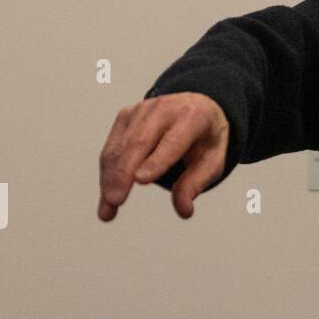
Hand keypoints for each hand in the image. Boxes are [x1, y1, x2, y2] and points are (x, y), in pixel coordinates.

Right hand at [97, 92, 229, 220]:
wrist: (195, 108)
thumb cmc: (204, 138)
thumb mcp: (212, 160)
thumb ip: (196, 183)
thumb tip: (184, 211)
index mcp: (194, 116)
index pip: (173, 140)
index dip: (157, 160)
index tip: (140, 180)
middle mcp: (165, 108)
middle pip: (139, 141)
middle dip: (124, 172)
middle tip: (116, 201)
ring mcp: (141, 110)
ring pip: (120, 147)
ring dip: (110, 179)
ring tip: (108, 210)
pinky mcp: (125, 116)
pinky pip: (112, 148)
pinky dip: (107, 174)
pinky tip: (107, 197)